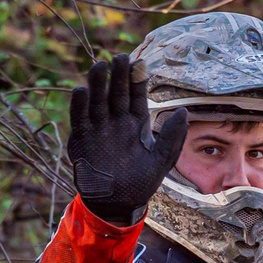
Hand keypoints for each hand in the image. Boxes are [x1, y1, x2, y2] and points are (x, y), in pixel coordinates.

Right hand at [66, 55, 189, 225]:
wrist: (118, 204)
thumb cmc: (141, 182)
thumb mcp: (161, 161)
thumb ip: (172, 137)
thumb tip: (184, 111)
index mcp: (136, 122)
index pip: (137, 95)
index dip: (137, 79)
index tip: (139, 62)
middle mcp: (116, 121)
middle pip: (116, 92)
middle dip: (117, 75)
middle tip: (118, 57)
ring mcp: (98, 128)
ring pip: (97, 100)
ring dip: (97, 84)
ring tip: (99, 67)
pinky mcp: (81, 140)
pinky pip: (79, 119)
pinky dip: (78, 106)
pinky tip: (80, 91)